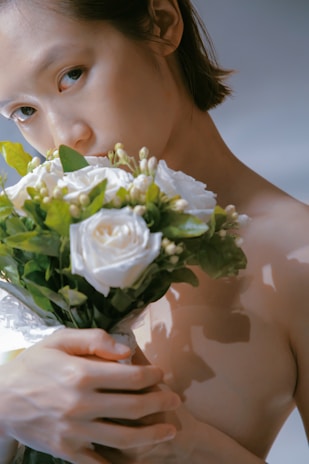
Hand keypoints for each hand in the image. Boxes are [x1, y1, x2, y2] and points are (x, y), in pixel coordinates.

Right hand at [0, 328, 179, 463]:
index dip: (152, 375)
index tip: (161, 374)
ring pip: (124, 438)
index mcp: (81, 374)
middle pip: (133, 408)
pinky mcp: (67, 451)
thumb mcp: (60, 340)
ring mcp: (74, 431)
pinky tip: (139, 460)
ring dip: (152, 435)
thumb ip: (95, 340)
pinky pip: (100, 463)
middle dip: (159, 403)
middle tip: (175, 400)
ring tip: (169, 430)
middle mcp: (81, 405)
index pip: (130, 376)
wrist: (1, 400)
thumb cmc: (34, 365)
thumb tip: (127, 350)